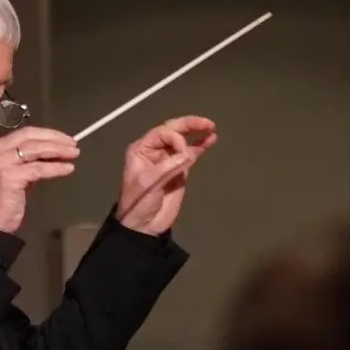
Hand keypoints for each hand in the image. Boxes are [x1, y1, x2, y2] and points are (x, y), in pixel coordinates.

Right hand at [0, 127, 79, 232]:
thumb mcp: (12, 174)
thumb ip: (28, 162)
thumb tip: (53, 155)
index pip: (24, 133)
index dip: (47, 134)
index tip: (64, 139)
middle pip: (29, 136)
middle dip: (55, 138)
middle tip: (73, 144)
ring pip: (35, 149)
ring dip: (58, 150)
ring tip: (73, 154)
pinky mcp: (8, 176)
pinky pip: (38, 169)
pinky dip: (55, 167)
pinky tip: (67, 169)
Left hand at [116, 115, 216, 235]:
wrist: (143, 225)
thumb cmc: (138, 203)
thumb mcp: (149, 183)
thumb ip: (169, 166)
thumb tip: (189, 154)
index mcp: (141, 149)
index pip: (162, 133)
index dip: (177, 139)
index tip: (185, 155)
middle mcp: (154, 151)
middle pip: (173, 131)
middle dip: (189, 125)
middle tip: (207, 123)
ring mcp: (168, 160)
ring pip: (183, 141)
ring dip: (196, 133)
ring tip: (211, 127)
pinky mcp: (179, 170)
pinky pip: (191, 154)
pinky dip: (200, 146)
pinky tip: (211, 139)